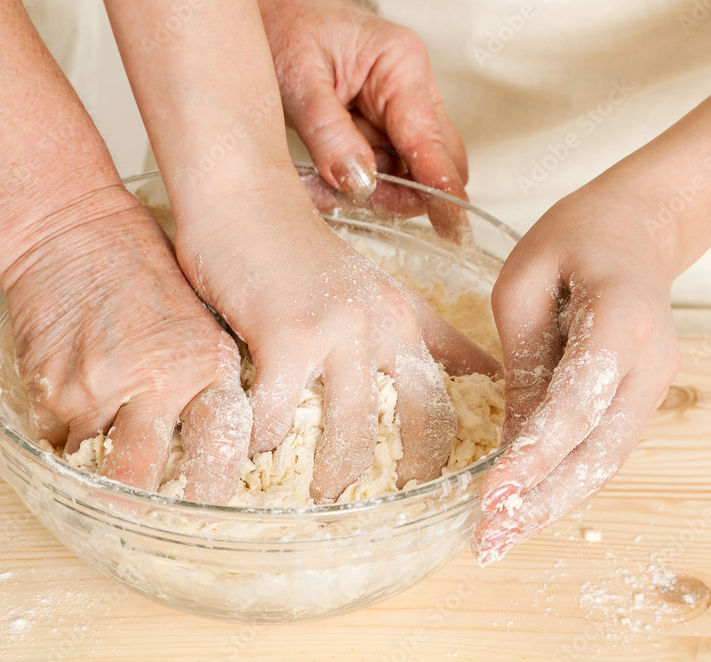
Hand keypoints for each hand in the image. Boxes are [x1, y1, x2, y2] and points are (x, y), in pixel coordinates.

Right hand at [0, 189, 250, 504]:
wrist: (72, 232)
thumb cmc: (142, 269)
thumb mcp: (200, 320)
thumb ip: (209, 380)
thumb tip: (225, 443)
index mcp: (204, 365)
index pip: (221, 450)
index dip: (215, 490)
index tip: (212, 508)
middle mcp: (154, 383)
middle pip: (150, 480)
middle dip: (149, 508)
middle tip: (153, 517)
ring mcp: (96, 390)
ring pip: (98, 467)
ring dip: (103, 469)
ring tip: (111, 456)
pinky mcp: (50, 389)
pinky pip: (58, 442)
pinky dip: (68, 439)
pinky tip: (79, 411)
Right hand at [175, 168, 500, 502]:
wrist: (241, 200)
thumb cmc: (294, 252)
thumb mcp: (368, 291)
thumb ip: (412, 333)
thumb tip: (469, 374)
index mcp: (406, 319)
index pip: (454, 394)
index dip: (458, 447)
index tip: (451, 486)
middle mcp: (384, 327)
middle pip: (418, 427)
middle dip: (403, 478)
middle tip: (378, 510)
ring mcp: (339, 332)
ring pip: (348, 437)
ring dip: (329, 479)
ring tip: (313, 502)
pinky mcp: (286, 337)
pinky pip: (279, 420)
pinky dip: (265, 447)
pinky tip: (251, 455)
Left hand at [258, 0, 469, 240]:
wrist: (266, 13)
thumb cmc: (283, 27)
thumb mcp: (296, 79)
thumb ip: (327, 133)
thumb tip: (360, 181)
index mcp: (400, 65)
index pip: (430, 140)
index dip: (442, 187)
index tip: (453, 226)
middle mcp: (410, 87)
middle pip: (435, 161)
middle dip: (400, 194)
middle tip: (356, 204)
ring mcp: (398, 109)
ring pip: (407, 172)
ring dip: (371, 192)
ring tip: (320, 186)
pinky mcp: (380, 126)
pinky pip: (381, 170)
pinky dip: (354, 184)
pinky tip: (322, 179)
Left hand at [472, 181, 681, 564]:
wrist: (640, 226)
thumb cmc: (574, 238)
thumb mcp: (524, 280)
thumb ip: (520, 357)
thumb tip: (510, 439)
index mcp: (622, 320)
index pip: (578, 403)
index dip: (535, 454)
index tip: (493, 494)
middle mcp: (653, 362)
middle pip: (600, 450)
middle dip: (543, 501)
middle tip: (490, 541)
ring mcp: (656, 383)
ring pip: (608, 460)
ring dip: (554, 504)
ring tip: (501, 539)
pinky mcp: (642, 395)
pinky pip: (605, 447)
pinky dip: (568, 481)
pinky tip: (528, 507)